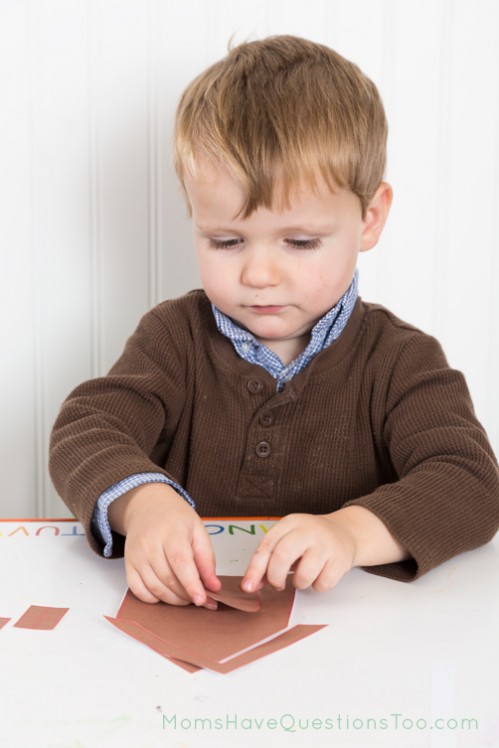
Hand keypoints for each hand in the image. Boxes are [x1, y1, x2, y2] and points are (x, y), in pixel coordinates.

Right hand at [109, 483, 220, 605]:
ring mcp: (136, 556)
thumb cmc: (175, 518)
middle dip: (186, 595)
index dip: (191, 584)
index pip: (180, 562)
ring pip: (154, 588)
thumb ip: (207, 559)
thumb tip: (213, 586)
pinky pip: (139, 591)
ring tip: (187, 597)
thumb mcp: (198, 530)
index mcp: (171, 531)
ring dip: (173, 600)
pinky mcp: (128, 565)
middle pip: (168, 579)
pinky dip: (154, 600)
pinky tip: (167, 595)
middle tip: (201, 598)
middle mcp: (150, 544)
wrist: (147, 507)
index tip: (202, 600)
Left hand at [241, 512, 356, 593]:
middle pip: (282, 556)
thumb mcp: (288, 540)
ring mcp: (326, 544)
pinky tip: (319, 575)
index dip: (255, 568)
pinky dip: (317, 586)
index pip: (267, 544)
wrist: (344, 532)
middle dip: (275, 577)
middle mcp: (308, 530)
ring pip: (304, 575)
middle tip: (277, 584)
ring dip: (298, 584)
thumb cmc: (310, 540)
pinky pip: (322, 584)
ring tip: (302, 577)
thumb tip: (251, 584)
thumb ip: (268, 559)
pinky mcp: (341, 559)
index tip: (248, 586)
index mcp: (291, 523)